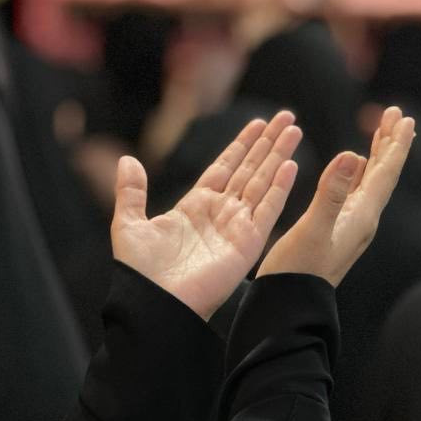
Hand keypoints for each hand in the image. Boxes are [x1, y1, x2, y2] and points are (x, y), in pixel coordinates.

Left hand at [112, 112, 301, 319]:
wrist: (154, 304)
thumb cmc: (140, 273)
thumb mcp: (128, 224)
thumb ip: (131, 192)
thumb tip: (127, 160)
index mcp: (195, 207)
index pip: (225, 167)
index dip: (242, 145)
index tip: (258, 124)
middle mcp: (220, 214)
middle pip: (250, 169)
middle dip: (268, 143)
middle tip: (286, 116)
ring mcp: (237, 227)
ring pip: (262, 182)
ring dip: (279, 156)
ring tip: (293, 129)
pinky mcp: (248, 243)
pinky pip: (268, 209)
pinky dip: (280, 187)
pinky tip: (290, 165)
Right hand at [258, 106, 414, 286]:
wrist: (291, 304)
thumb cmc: (298, 270)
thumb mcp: (313, 228)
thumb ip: (332, 192)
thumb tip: (350, 154)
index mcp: (362, 217)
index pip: (385, 173)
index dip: (395, 145)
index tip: (404, 118)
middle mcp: (362, 219)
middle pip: (383, 174)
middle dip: (389, 144)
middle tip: (397, 115)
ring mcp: (351, 225)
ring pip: (370, 182)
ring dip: (377, 155)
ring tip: (382, 133)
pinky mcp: (337, 229)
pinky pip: (356, 192)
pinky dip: (359, 172)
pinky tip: (356, 166)